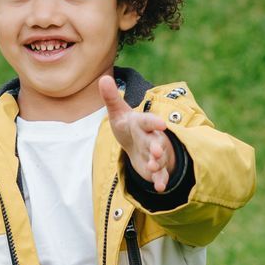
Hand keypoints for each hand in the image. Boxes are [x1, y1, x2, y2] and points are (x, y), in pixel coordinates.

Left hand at [100, 76, 176, 192]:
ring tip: (153, 166)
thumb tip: (103, 78)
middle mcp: (152, 138)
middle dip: (157, 146)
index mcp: (142, 123)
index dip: (154, 122)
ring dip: (158, 162)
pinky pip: (161, 174)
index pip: (148, 121)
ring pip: (160, 158)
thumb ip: (112, 98)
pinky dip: (161, 179)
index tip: (161, 124)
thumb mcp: (118, 113)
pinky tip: (160, 186)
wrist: (138, 144)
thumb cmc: (128, 126)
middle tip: (155, 151)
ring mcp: (156, 153)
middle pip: (157, 141)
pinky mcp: (156, 168)